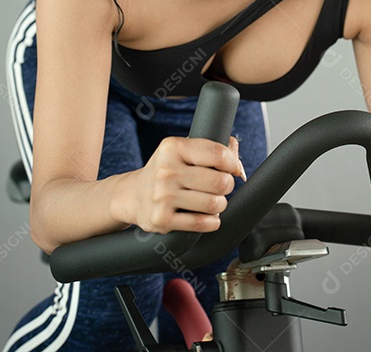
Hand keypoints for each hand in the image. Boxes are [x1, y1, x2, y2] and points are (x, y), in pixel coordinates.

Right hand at [118, 135, 245, 233]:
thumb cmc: (166, 171)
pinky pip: (202, 223)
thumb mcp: (183, 152)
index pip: (218, 154)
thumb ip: (214, 150)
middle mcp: (166, 170)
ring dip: (219, 205)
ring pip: (214, 204)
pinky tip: (205, 216)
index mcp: (173, 147)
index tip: (230, 169)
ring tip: (210, 202)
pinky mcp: (162, 219)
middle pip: (220, 182)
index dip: (232, 164)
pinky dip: (211, 221)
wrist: (132, 196)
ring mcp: (162, 196)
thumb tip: (238, 167)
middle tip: (218, 188)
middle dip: (226, 186)